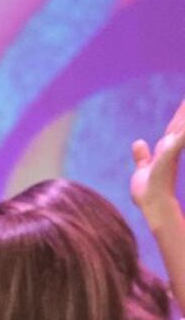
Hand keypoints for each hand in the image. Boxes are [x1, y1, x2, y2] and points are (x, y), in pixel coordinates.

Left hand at [131, 97, 184, 232]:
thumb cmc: (149, 191)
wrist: (153, 209)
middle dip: (184, 111)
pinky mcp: (164, 163)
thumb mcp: (144, 168)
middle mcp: (170, 151)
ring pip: (178, 133)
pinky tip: (177, 135)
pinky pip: (172, 147)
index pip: (175, 127)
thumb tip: (138, 142)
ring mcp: (169, 157)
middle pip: (179, 125)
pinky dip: (177, 139)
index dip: (181, 113)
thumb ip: (142, 155)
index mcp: (167, 150)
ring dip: (183, 122)